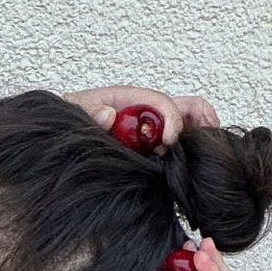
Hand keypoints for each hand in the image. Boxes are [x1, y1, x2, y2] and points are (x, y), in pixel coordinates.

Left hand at [63, 85, 220, 148]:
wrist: (63, 131)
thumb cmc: (71, 118)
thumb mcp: (75, 111)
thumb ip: (89, 111)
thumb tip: (108, 115)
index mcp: (133, 99)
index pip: (163, 102)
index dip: (171, 119)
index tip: (168, 143)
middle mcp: (148, 110)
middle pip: (188, 107)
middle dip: (204, 121)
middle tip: (208, 146)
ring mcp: (151, 127)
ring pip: (188, 125)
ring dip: (197, 139)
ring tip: (200, 161)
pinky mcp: (150, 144)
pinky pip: (176, 145)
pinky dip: (186, 154)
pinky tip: (184, 171)